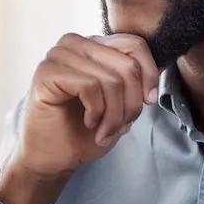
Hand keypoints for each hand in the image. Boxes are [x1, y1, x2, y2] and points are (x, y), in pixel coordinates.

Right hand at [7, 34, 159, 188]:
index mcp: (93, 45)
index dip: (149, 74)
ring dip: (114, 114)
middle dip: (132, 103)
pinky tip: (89, 123)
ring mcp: (58, 55)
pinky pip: (90, 86)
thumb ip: (135, 82)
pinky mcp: (46, 72)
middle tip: (121, 126)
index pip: (134, 44)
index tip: (148, 102)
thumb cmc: (84, 132)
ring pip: (111, 78)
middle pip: (127, 64)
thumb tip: (158, 71)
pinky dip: (96, 112)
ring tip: (105, 130)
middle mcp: (75, 44)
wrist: (53, 159)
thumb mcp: (120, 104)